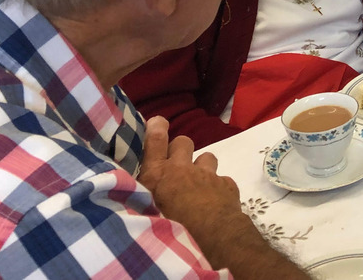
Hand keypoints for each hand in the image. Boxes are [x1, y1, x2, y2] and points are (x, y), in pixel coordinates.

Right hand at [138, 116, 241, 249]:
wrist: (210, 239)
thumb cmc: (170, 230)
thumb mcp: (145, 213)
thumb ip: (141, 198)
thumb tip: (135, 193)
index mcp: (157, 175)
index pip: (155, 141)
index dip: (157, 128)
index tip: (159, 122)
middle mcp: (182, 169)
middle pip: (183, 142)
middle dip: (180, 150)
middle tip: (177, 167)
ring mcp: (207, 175)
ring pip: (206, 157)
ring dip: (202, 168)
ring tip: (198, 185)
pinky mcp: (226, 184)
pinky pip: (222, 180)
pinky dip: (218, 188)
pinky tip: (215, 203)